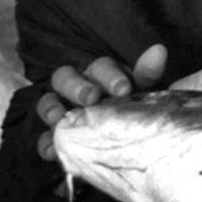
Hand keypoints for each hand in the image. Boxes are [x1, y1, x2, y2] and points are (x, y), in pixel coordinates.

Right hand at [36, 43, 167, 161]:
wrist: (132, 139)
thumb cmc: (135, 108)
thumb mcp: (144, 91)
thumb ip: (148, 73)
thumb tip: (158, 50)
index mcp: (101, 75)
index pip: (100, 67)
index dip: (110, 76)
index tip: (124, 90)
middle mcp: (77, 87)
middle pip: (64, 77)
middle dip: (76, 87)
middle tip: (91, 98)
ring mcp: (63, 110)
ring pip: (47, 101)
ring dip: (51, 109)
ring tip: (59, 119)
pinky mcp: (56, 136)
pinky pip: (43, 137)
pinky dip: (45, 143)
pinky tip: (52, 150)